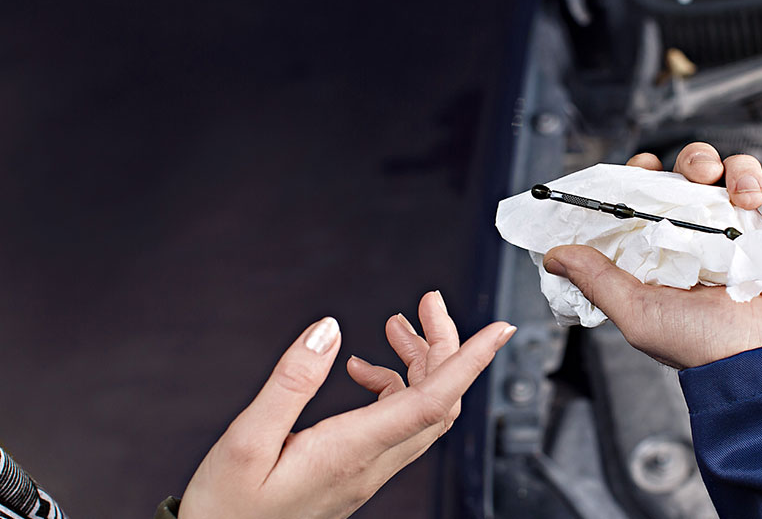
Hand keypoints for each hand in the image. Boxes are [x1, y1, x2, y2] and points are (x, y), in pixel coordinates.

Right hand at [178, 291, 515, 518]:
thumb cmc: (225, 511)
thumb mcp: (245, 442)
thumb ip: (291, 382)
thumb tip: (329, 329)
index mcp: (351, 450)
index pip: (433, 399)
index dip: (470, 361)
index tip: (498, 329)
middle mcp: (371, 462)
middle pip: (439, 399)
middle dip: (445, 344)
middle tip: (427, 302)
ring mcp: (367, 470)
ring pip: (423, 411)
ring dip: (421, 363)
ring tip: (397, 325)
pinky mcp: (356, 473)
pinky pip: (398, 424)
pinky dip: (392, 386)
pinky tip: (361, 370)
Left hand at [543, 143, 761, 368]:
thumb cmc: (714, 351)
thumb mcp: (643, 316)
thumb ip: (600, 282)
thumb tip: (555, 256)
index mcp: (673, 255)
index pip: (652, 198)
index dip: (645, 176)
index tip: (644, 167)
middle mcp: (711, 242)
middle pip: (700, 174)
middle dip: (699, 161)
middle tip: (701, 175)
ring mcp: (754, 237)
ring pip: (745, 175)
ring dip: (746, 174)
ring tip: (748, 199)